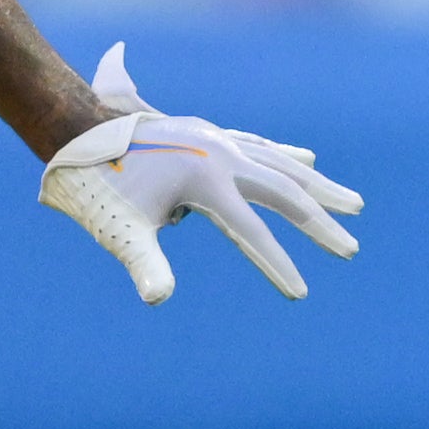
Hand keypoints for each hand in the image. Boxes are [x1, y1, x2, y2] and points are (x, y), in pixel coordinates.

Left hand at [37, 43, 362, 303]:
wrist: (74, 131)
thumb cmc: (97, 189)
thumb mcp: (120, 232)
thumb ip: (144, 263)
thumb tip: (157, 297)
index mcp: (205, 178)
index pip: (252, 231)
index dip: (277, 265)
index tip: (301, 294)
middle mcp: (220, 154)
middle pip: (285, 191)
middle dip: (320, 224)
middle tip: (351, 250)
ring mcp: (217, 140)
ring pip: (281, 164)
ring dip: (318, 186)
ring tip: (354, 205)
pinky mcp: (208, 134)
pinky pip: (260, 147)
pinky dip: (287, 157)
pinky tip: (308, 159)